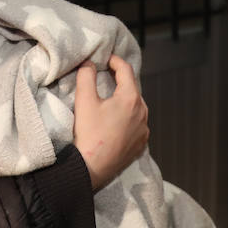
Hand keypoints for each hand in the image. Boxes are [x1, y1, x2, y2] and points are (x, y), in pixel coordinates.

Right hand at [73, 55, 148, 190]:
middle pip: (132, 89)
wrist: (92, 168)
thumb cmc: (89, 133)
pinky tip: (116, 122)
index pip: (126, 70)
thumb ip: (86, 76)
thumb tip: (89, 64)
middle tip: (105, 78)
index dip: (115, 61)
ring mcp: (144, 130)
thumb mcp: (84, 100)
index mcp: (131, 98)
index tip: (106, 59)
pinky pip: (137, 124)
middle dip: (120, 81)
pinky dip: (128, 118)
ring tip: (110, 101)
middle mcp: (143, 112)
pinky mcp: (141, 144)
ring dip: (125, 100)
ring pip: (136, 107)